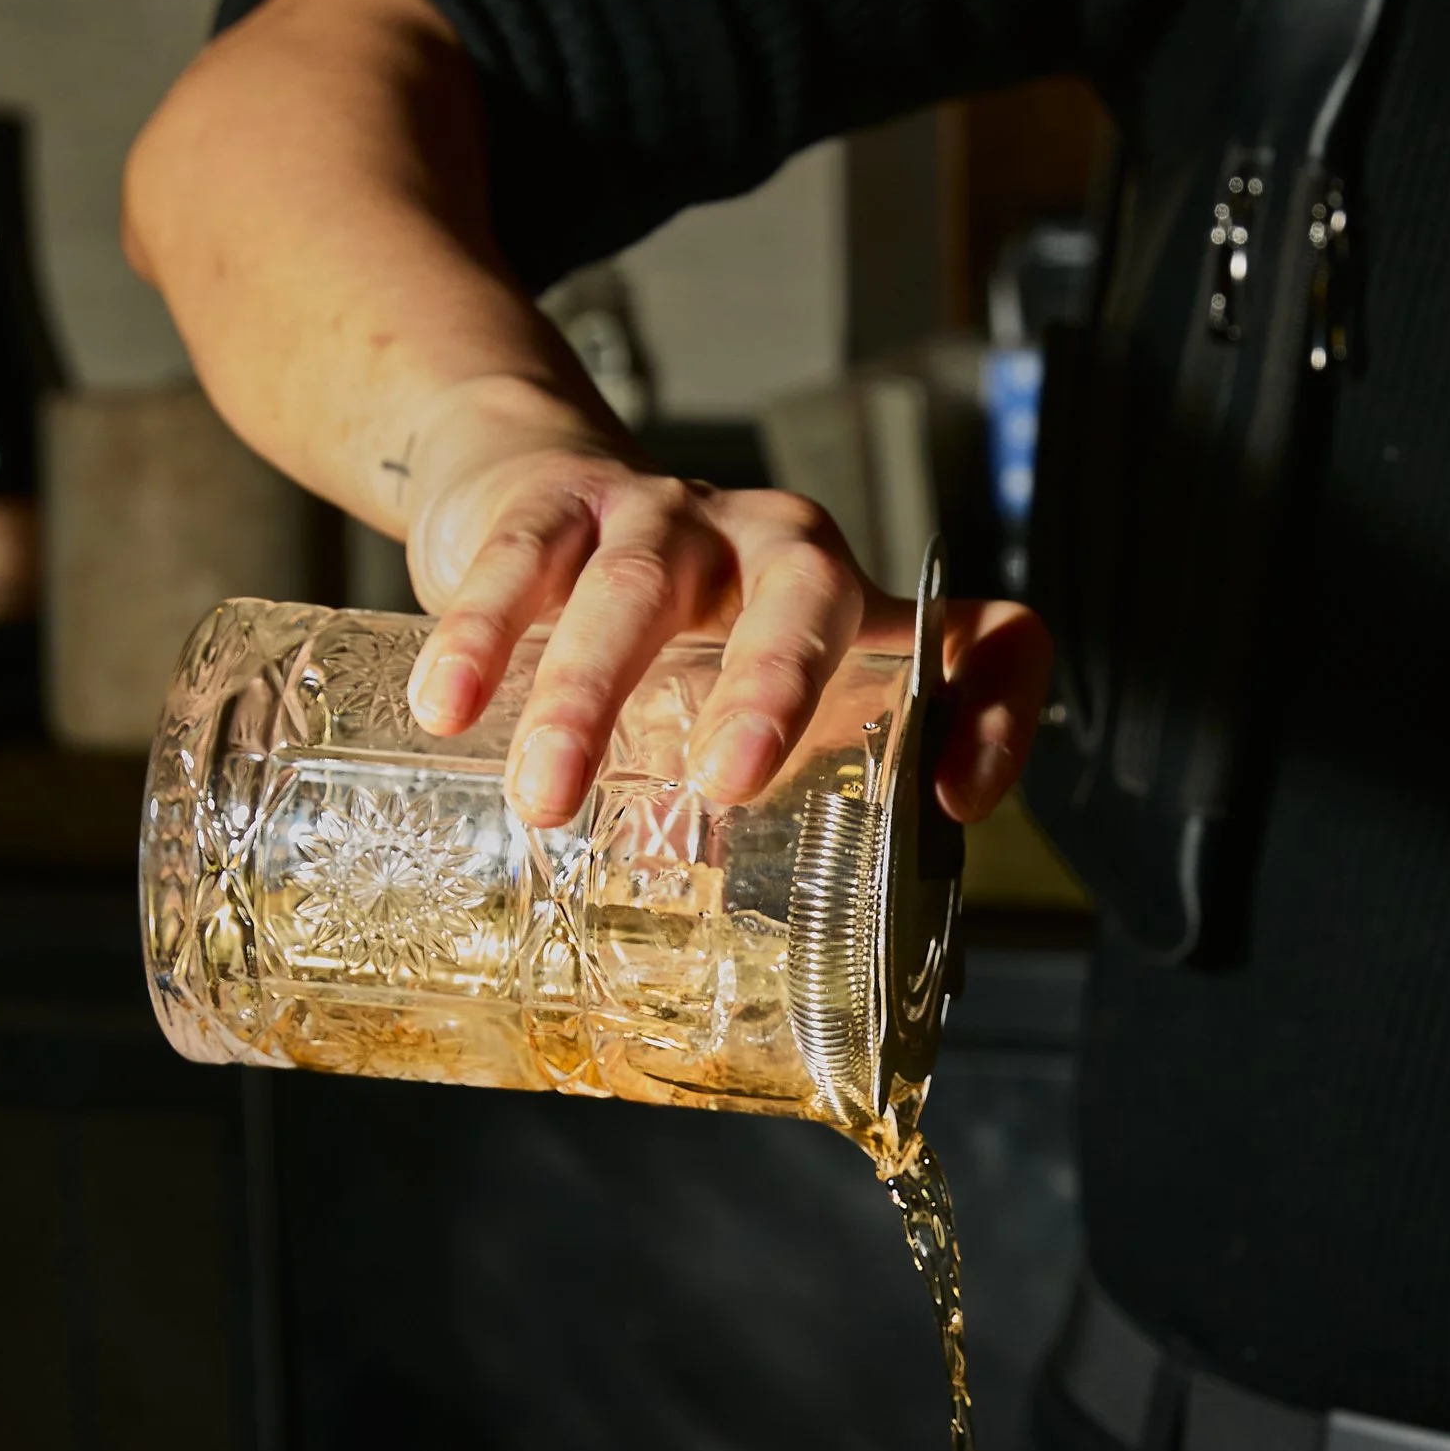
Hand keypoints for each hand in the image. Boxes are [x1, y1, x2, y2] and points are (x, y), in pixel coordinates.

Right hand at [400, 375, 1048, 828]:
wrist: (534, 495)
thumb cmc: (672, 635)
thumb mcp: (742, 712)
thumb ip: (761, 810)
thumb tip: (759, 955)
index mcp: (854, 614)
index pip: (980, 635)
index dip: (997, 710)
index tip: (956, 801)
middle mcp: (780, 549)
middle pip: (806, 596)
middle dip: (771, 687)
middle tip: (726, 784)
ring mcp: (671, 516)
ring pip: (640, 588)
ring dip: (589, 694)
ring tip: (545, 798)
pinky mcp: (560, 502)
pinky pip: (522, 559)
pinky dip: (483, 633)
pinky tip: (451, 708)